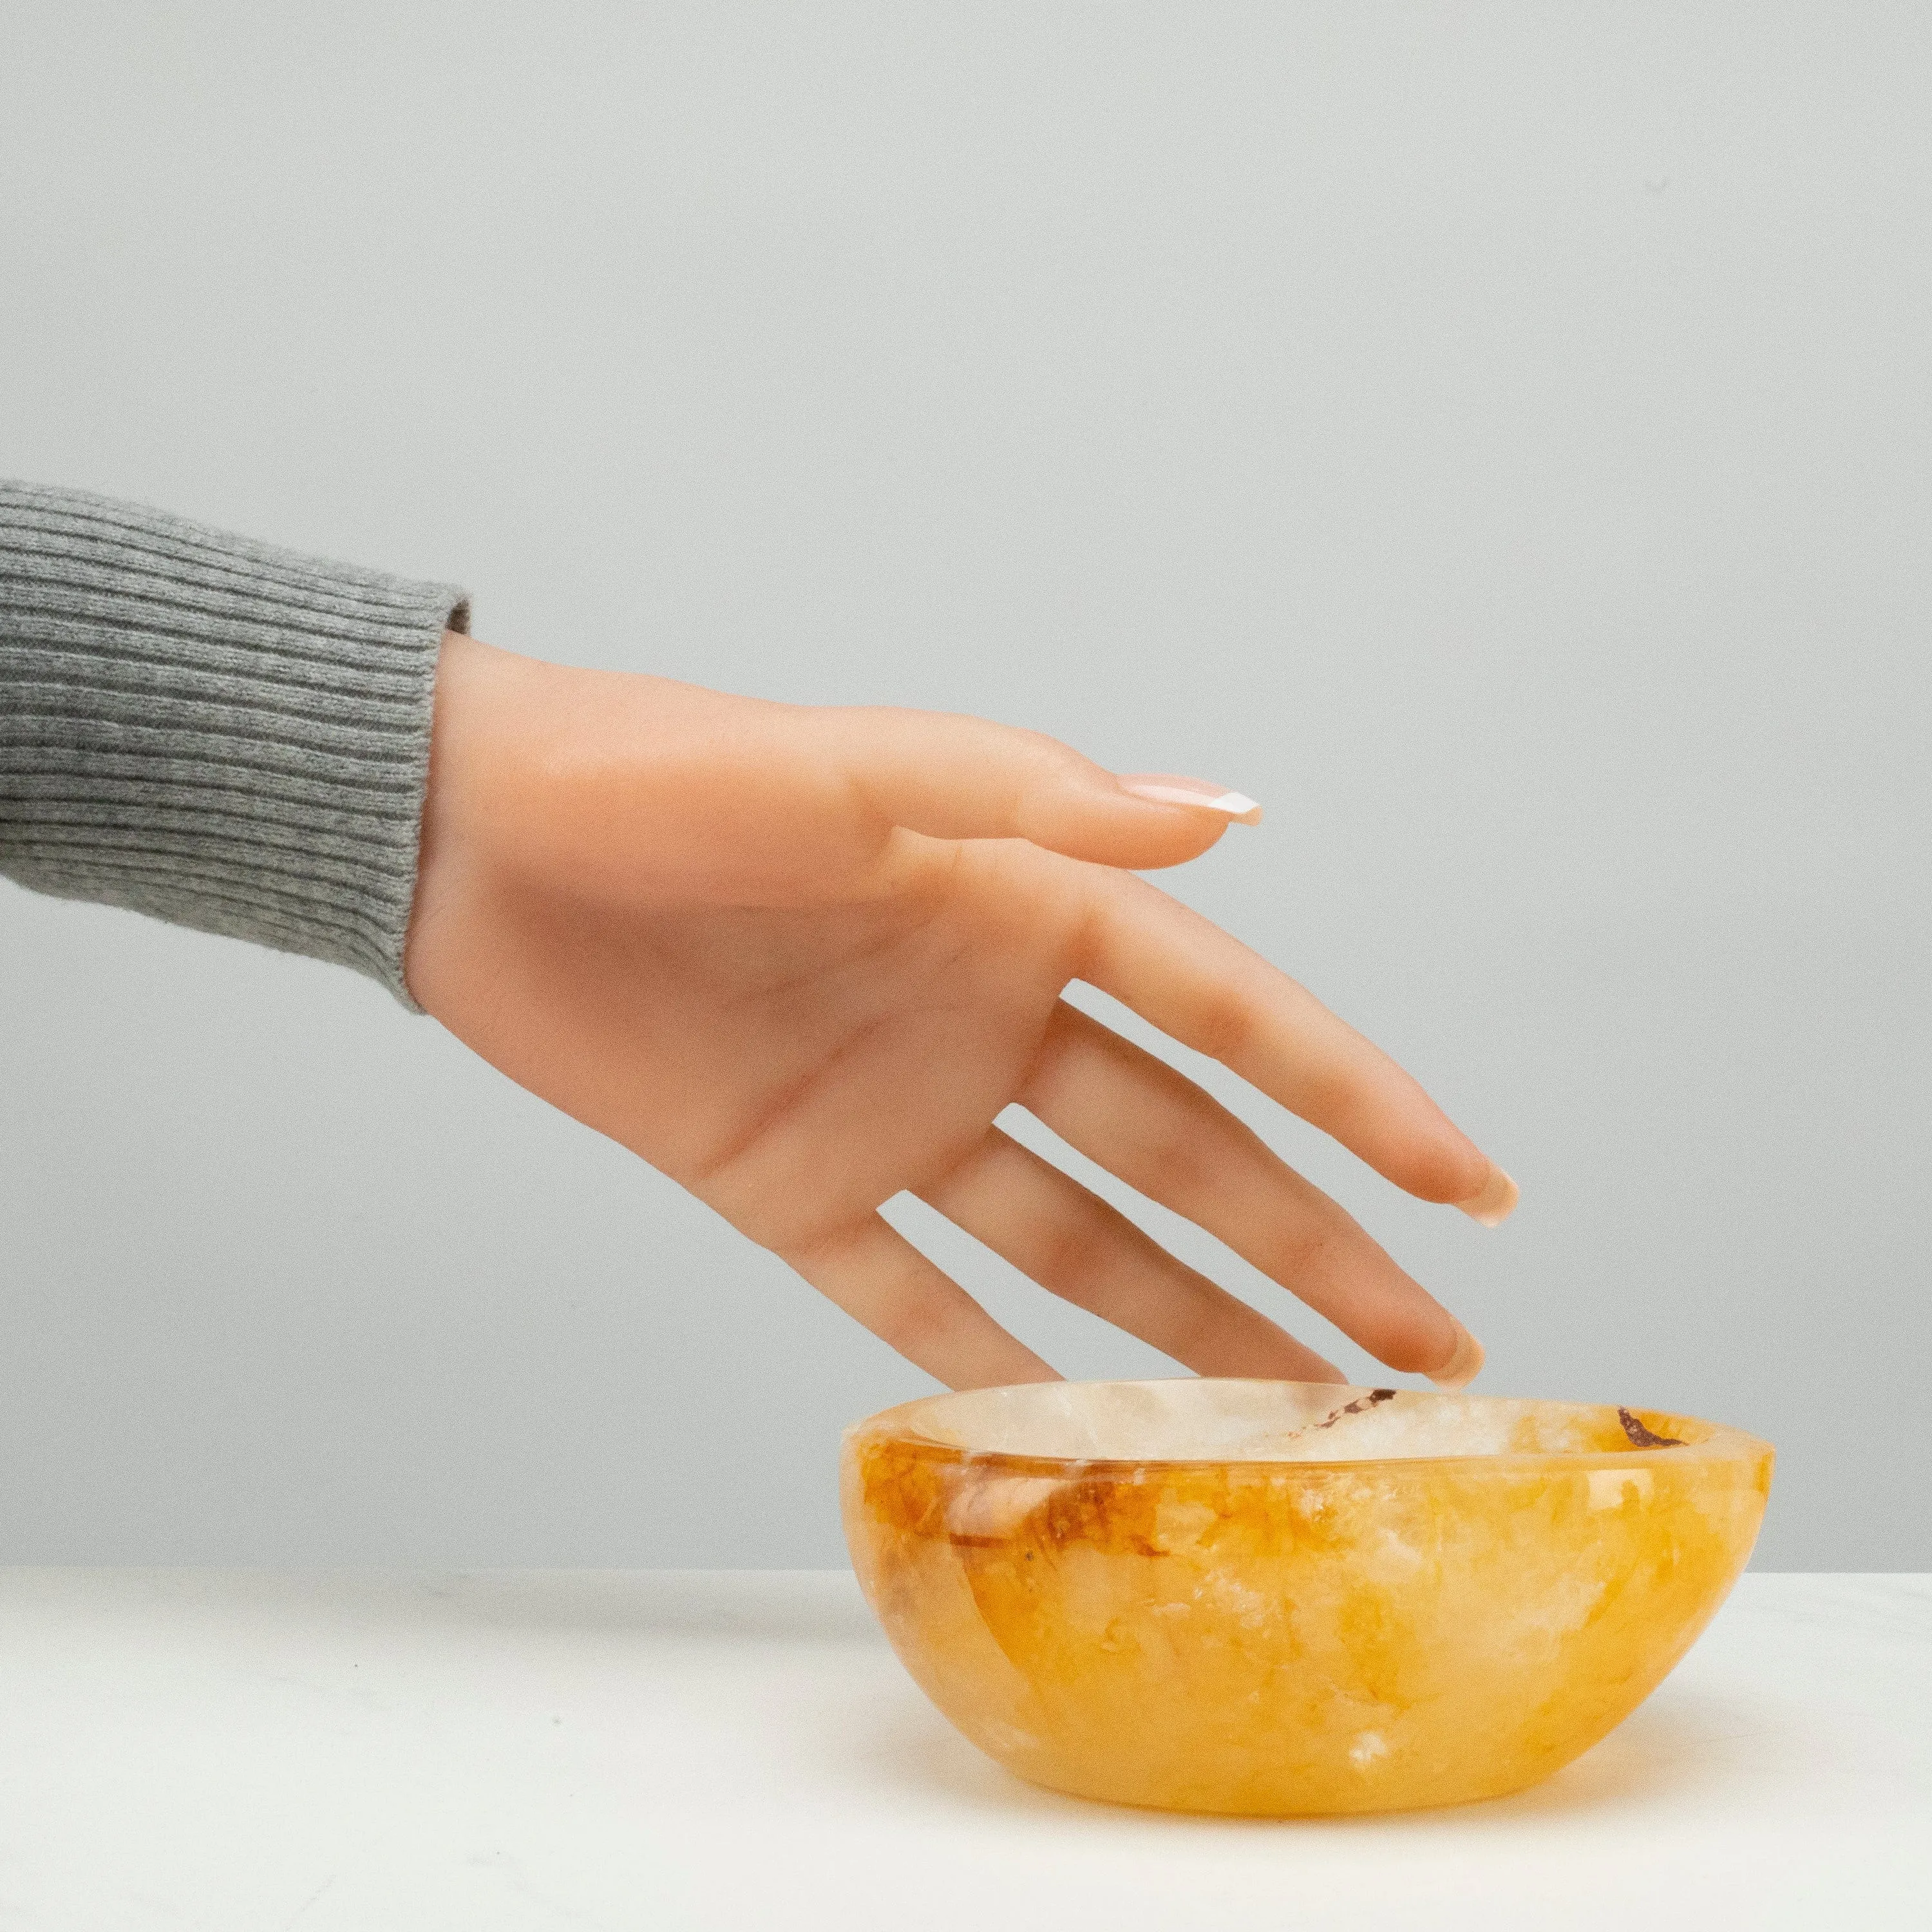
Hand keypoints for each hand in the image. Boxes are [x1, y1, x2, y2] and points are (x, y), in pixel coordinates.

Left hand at [403, 634, 1515, 1390]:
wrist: (470, 841)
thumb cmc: (660, 777)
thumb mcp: (857, 772)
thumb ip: (1039, 801)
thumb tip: (1232, 815)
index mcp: (1023, 905)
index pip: (1231, 1019)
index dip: (1358, 1100)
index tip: (1471, 1186)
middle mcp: (983, 1016)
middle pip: (1186, 1154)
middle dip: (1315, 1247)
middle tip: (1434, 1348)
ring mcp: (895, 1111)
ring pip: (1076, 1240)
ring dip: (1188, 1320)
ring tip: (1299, 1408)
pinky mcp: (792, 1185)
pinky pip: (914, 1296)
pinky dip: (990, 1362)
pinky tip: (1082, 1427)